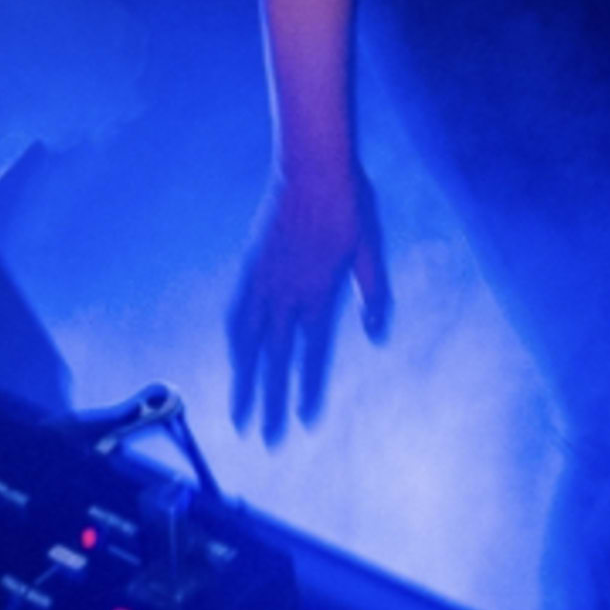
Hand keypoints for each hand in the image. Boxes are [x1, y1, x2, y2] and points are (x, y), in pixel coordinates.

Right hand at [228, 166, 392, 443]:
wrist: (312, 169)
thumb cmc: (350, 206)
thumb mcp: (370, 250)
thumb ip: (372, 293)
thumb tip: (375, 332)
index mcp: (320, 294)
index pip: (312, 355)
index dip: (307, 390)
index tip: (303, 421)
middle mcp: (288, 296)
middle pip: (275, 361)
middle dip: (270, 403)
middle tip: (265, 440)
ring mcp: (264, 282)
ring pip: (249, 343)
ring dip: (244, 381)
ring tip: (239, 413)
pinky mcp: (250, 268)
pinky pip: (237, 312)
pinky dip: (235, 340)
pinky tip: (234, 356)